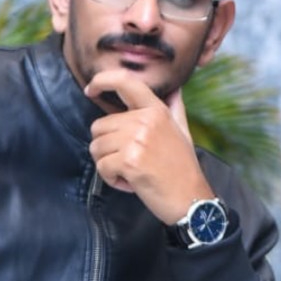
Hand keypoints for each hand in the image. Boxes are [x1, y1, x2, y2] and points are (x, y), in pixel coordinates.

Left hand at [85, 69, 214, 223]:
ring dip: (108, 164)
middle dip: (107, 147)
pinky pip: (102, 167)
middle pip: (99, 126)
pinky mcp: (129, 161)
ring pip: (96, 147)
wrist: (191, 199)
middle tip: (130, 160)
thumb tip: (175, 88)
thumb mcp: (182, 130)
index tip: (90, 89)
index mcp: (156, 110)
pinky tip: (131, 182)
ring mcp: (137, 140)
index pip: (124, 81)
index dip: (101, 80)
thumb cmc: (183, 167)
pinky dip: (111, 179)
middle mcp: (145, 120)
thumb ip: (174, 107)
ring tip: (131, 171)